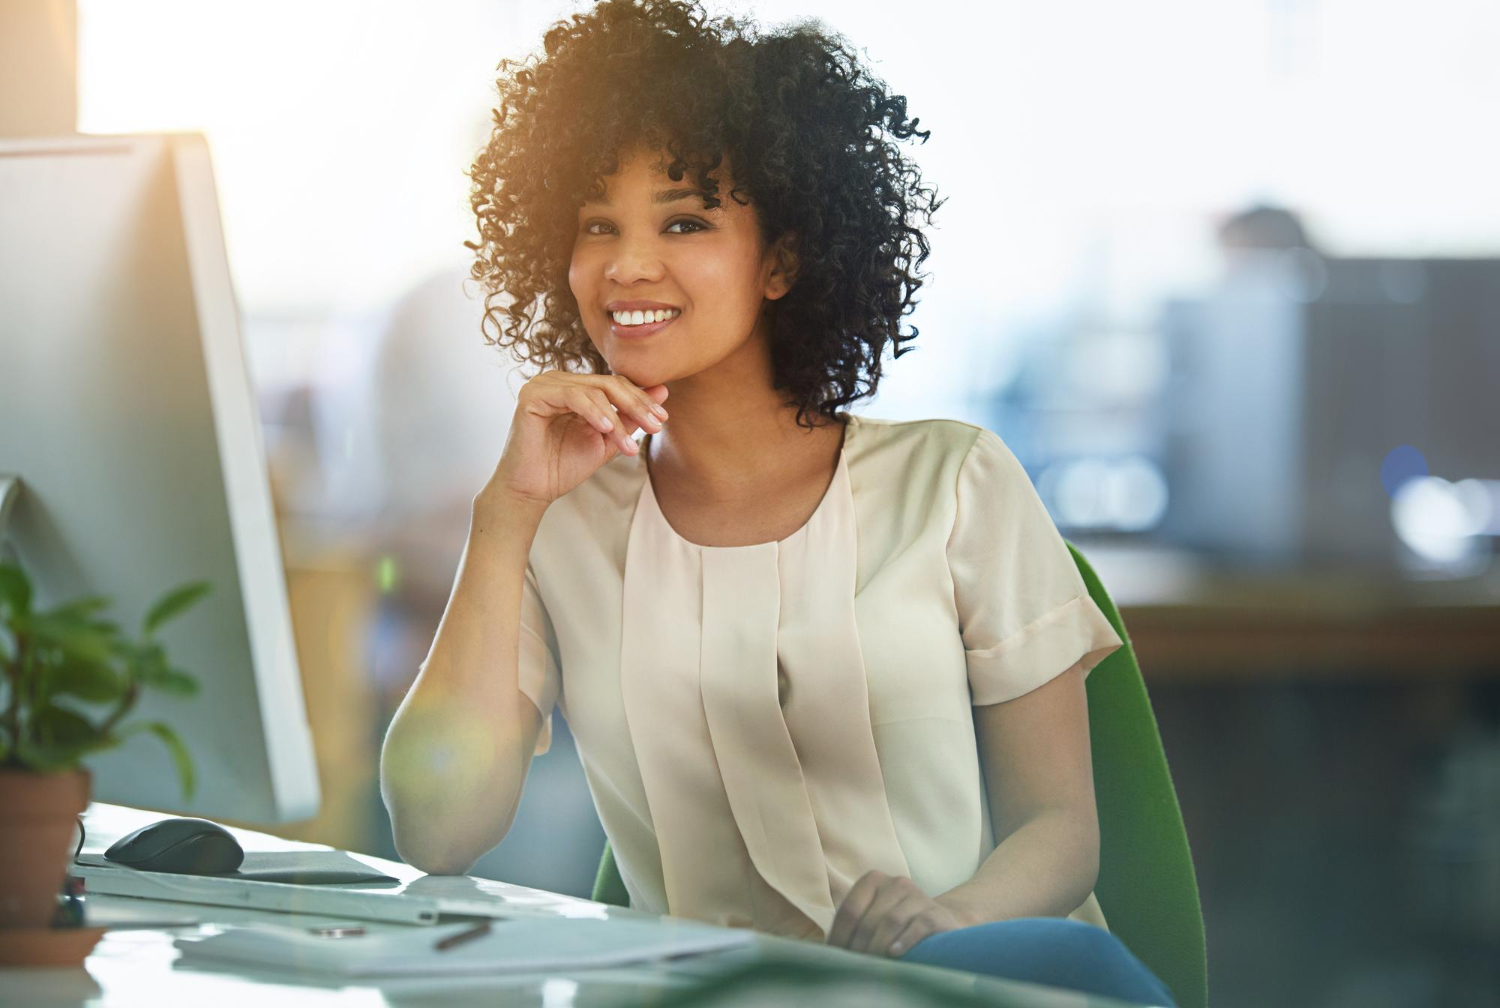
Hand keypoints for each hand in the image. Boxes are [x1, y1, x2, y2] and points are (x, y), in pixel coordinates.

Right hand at [487, 370, 668, 507]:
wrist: (533, 490)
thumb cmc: (564, 466)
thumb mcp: (607, 440)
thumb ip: (630, 416)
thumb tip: (663, 391)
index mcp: (576, 388)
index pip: (615, 384)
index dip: (641, 399)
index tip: (662, 420)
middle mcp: (559, 380)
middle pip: (608, 383)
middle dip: (637, 405)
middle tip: (657, 426)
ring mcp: (544, 384)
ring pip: (594, 390)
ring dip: (618, 417)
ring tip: (629, 444)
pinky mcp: (532, 394)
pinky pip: (572, 396)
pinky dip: (594, 412)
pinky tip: (607, 429)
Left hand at [825, 870, 980, 958]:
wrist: (938, 923)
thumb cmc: (896, 925)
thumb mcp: (873, 918)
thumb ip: (853, 927)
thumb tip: (826, 952)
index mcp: (873, 880)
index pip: (849, 910)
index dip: (840, 937)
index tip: (836, 960)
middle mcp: (895, 883)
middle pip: (868, 919)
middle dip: (858, 948)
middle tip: (854, 969)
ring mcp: (917, 896)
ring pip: (890, 921)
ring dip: (877, 947)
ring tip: (872, 967)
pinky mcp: (935, 914)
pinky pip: (917, 927)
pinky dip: (904, 942)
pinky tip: (895, 954)